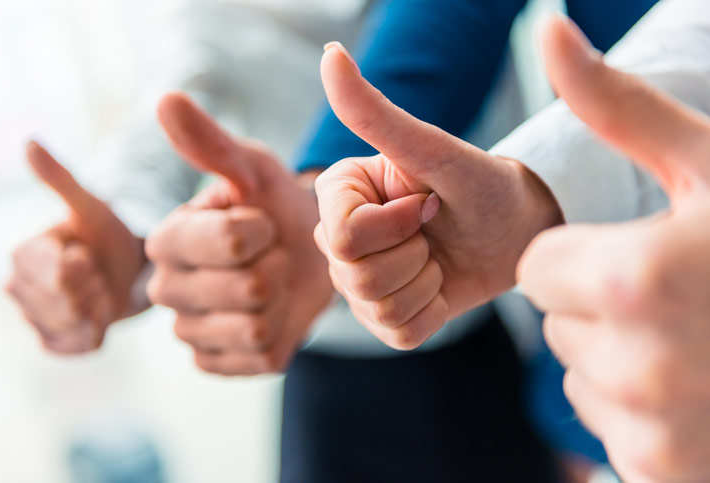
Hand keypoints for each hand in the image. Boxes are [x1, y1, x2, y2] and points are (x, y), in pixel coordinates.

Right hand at [6, 142, 146, 353]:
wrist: (125, 268)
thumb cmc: (107, 234)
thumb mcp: (91, 206)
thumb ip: (61, 179)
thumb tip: (29, 142)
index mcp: (23, 254)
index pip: (59, 276)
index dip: (85, 269)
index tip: (90, 256)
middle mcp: (17, 287)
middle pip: (68, 304)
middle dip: (96, 290)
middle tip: (101, 274)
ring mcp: (32, 317)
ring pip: (74, 326)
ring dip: (100, 311)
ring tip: (102, 291)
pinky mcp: (50, 341)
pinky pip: (76, 348)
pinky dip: (97, 334)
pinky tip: (100, 315)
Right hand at [146, 93, 331, 374]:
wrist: (298, 256)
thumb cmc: (273, 207)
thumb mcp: (250, 168)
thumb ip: (210, 143)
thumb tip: (167, 99)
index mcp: (165, 239)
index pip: (232, 241)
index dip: (264, 229)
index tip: (263, 221)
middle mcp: (165, 289)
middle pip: (250, 290)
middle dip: (279, 266)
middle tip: (274, 253)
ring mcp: (188, 332)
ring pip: (257, 327)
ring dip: (283, 301)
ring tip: (274, 282)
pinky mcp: (214, 363)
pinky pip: (260, 358)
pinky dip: (281, 334)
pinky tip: (273, 314)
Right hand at [312, 42, 561, 349]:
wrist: (517, 230)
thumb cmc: (482, 185)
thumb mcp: (434, 151)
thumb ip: (376, 114)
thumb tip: (330, 55)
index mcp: (338, 195)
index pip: (343, 237)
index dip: (397, 226)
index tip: (427, 202)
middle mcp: (337, 239)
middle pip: (356, 276)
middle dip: (415, 255)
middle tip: (436, 229)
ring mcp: (356, 284)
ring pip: (377, 307)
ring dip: (427, 283)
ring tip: (441, 255)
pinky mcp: (381, 318)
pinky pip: (398, 332)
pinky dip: (433, 312)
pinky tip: (441, 283)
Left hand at [518, 17, 709, 481]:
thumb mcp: (709, 163)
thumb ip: (615, 105)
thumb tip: (547, 27)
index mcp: (635, 279)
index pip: (537, 269)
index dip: (583, 255)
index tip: (642, 248)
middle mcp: (638, 365)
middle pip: (556, 323)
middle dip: (602, 304)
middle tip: (682, 296)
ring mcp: (656, 434)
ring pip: (581, 375)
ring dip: (621, 356)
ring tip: (699, 341)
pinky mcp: (667, 474)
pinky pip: (609, 430)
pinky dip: (641, 411)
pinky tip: (705, 390)